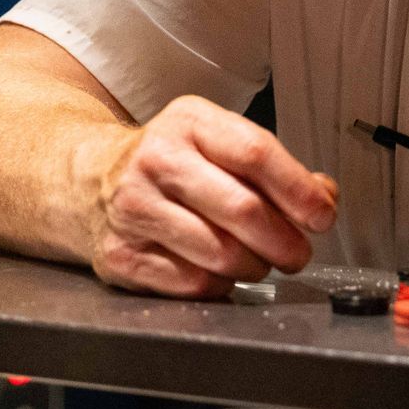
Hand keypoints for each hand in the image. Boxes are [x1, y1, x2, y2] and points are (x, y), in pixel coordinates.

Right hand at [80, 95, 337, 298]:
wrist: (86, 180)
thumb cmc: (167, 163)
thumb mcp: (215, 141)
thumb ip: (272, 166)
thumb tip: (322, 195)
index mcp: (188, 123)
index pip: (255, 153)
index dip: (299, 191)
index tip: (321, 216)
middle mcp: (156, 160)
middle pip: (244, 211)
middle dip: (286, 243)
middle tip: (295, 252)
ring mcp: (133, 209)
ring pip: (224, 256)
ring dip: (255, 267)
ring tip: (253, 258)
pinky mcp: (121, 254)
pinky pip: (195, 285)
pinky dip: (219, 285)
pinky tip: (213, 267)